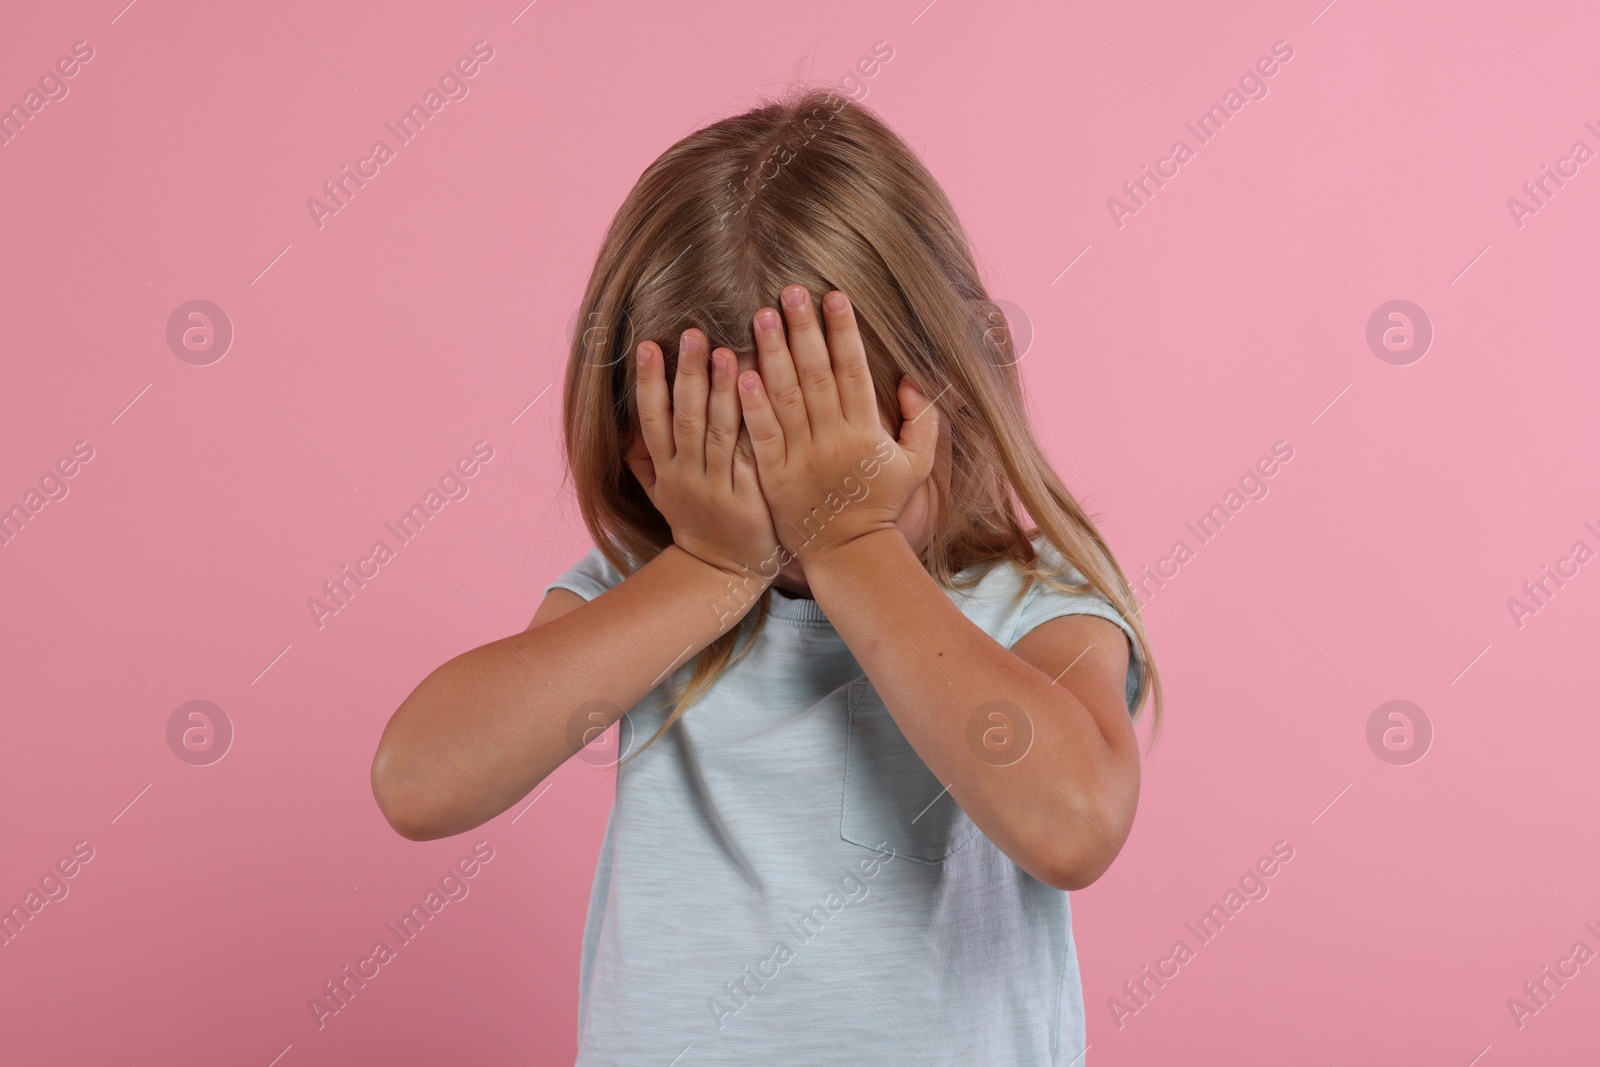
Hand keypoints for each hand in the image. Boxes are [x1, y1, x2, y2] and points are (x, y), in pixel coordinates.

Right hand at [627, 329, 782, 581]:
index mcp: (666, 471)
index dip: (648, 382)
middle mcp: (688, 476)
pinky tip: (761, 396)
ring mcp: (718, 487)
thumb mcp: (660, 496)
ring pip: (718, 432)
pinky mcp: (749, 498)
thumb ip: (642, 462)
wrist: (724, 573)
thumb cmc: (696, 524)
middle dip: (687, 374)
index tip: (648, 345)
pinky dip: (754, 426)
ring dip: (721, 391)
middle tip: (692, 333)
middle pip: (684, 418)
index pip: (652, 419)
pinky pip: (751, 455)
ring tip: (727, 351)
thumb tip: (621, 429)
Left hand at [735, 287, 938, 564]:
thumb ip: (923, 420)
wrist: (849, 553)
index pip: (854, 370)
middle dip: (805, 330)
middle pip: (817, 374)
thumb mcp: (915, 464)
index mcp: (867, 431)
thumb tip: (912, 377)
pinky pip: (764, 434)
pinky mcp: (775, 476)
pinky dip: (754, 404)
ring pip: (787, 397)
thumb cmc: (881, 503)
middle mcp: (834, 439)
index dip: (844, 331)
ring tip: (761, 315)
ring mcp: (803, 457)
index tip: (834, 296)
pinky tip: (742, 372)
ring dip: (774, 354)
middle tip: (791, 291)